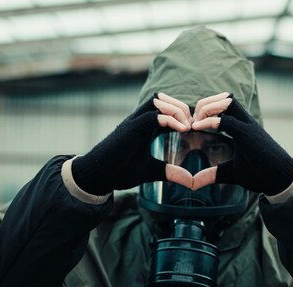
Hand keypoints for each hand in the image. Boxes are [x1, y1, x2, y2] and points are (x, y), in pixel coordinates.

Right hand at [72, 93, 192, 193]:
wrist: (97, 176)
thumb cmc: (120, 171)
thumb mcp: (153, 171)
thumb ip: (171, 173)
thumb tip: (191, 181)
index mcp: (145, 127)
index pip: (167, 109)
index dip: (183, 115)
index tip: (196, 129)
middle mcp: (139, 120)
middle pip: (164, 99)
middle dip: (182, 108)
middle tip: (194, 125)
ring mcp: (134, 122)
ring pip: (157, 101)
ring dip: (176, 110)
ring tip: (188, 126)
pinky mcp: (130, 129)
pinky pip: (151, 115)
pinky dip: (169, 119)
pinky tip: (182, 130)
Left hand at [191, 93, 292, 194]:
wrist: (282, 180)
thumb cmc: (259, 174)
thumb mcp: (230, 172)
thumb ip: (212, 174)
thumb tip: (193, 183)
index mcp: (241, 127)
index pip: (223, 105)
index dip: (205, 111)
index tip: (193, 126)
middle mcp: (245, 122)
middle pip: (224, 97)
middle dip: (204, 105)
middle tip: (193, 123)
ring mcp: (248, 127)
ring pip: (227, 101)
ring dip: (207, 108)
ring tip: (196, 124)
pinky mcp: (248, 135)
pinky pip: (227, 120)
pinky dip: (210, 121)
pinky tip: (197, 128)